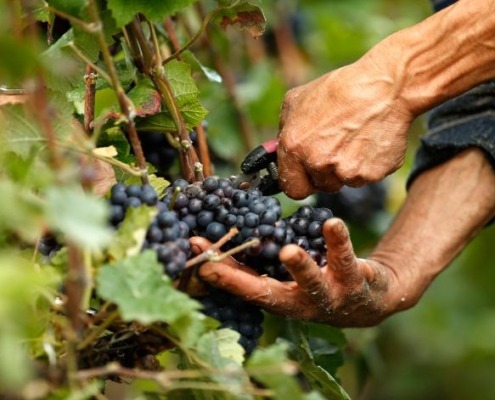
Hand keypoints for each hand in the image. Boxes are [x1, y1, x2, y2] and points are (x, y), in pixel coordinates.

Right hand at [190, 218, 401, 326]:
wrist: (371, 300)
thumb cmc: (317, 283)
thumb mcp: (287, 278)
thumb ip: (259, 264)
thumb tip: (219, 238)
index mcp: (281, 300)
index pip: (244, 287)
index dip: (219, 272)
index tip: (195, 251)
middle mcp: (302, 304)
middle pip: (272, 295)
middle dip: (244, 282)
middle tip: (218, 264)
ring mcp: (331, 296)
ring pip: (313, 283)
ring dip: (299, 267)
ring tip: (288, 250)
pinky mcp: (357, 281)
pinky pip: (348, 259)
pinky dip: (339, 241)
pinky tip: (332, 222)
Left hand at [277, 57, 413, 198]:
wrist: (384, 87)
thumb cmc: (339, 90)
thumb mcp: (296, 101)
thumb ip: (283, 131)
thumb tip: (276, 151)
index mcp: (295, 148)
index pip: (292, 189)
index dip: (299, 182)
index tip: (305, 176)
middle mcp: (319, 163)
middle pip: (320, 186)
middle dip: (325, 172)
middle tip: (336, 145)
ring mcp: (347, 171)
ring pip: (344, 182)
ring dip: (346, 168)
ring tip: (354, 139)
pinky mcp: (372, 174)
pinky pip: (366, 177)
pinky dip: (367, 164)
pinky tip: (369, 141)